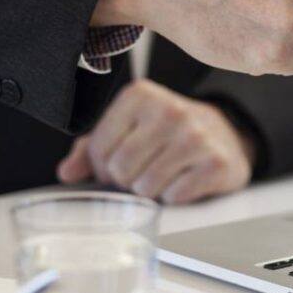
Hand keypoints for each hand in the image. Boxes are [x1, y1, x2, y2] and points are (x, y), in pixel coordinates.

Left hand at [56, 80, 254, 203]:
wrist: (225, 134)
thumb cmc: (167, 133)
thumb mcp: (128, 129)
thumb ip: (91, 148)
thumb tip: (67, 173)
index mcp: (140, 95)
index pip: (98, 149)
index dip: (103, 166)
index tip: (119, 162)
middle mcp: (170, 110)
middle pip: (121, 170)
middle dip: (126, 180)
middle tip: (142, 172)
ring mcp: (196, 136)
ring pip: (146, 187)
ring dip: (150, 191)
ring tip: (163, 174)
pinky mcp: (216, 163)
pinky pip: (174, 196)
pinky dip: (174, 196)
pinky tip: (184, 180)